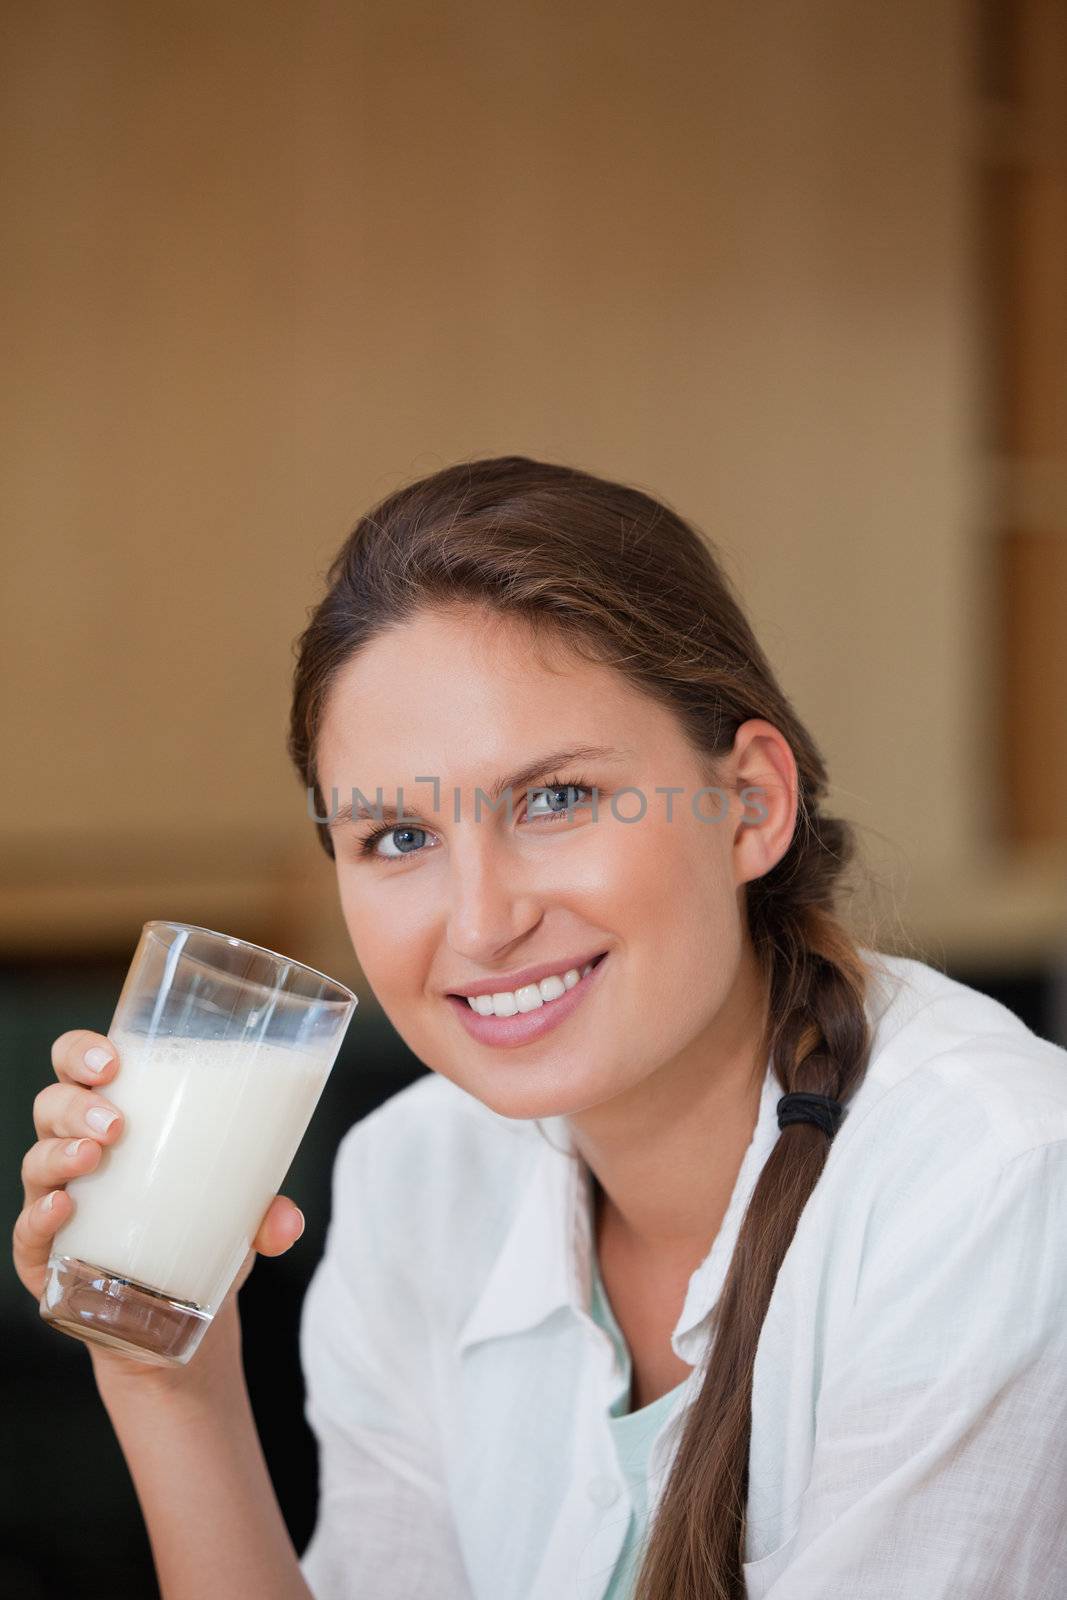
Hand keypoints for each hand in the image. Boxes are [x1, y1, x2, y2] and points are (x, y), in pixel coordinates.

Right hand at [13, 1028, 306, 1401]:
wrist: (176, 1311)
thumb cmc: (198, 1230)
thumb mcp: (237, 1211)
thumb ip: (266, 1212)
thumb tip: (289, 1223)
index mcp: (119, 1116)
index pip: (80, 1065)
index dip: (82, 1052)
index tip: (113, 1060)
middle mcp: (77, 1149)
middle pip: (53, 1104)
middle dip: (78, 1104)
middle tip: (116, 1123)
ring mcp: (54, 1199)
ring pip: (39, 1160)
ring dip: (62, 1152)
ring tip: (94, 1156)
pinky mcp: (44, 1254)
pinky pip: (28, 1229)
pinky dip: (41, 1216)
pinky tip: (64, 1207)